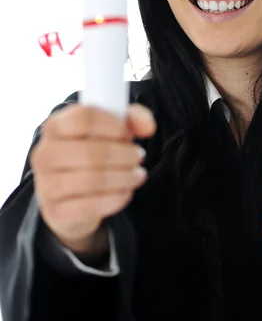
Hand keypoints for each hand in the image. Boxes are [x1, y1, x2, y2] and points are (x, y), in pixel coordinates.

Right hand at [31, 103, 155, 247]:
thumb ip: (132, 118)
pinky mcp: (56, 211)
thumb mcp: (109, 128)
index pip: (84, 118)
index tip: (127, 133)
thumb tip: (148, 126)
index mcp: (55, 125)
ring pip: (93, 181)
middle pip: (92, 152)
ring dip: (124, 177)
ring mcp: (47, 184)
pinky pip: (91, 206)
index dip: (112, 124)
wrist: (68, 193)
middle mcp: (45, 153)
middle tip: (139, 156)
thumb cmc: (90, 150)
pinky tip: (126, 191)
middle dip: (124, 155)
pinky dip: (116, 198)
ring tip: (138, 174)